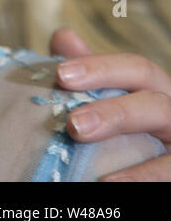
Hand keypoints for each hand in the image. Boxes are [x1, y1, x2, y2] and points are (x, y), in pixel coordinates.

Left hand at [51, 28, 170, 180]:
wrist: (143, 169)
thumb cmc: (120, 130)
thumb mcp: (106, 97)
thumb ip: (88, 73)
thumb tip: (64, 36)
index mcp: (154, 90)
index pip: (136, 69)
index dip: (101, 68)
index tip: (61, 74)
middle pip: (154, 103)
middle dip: (115, 111)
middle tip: (74, 124)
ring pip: (167, 136)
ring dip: (134, 153)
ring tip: (95, 160)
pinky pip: (168, 173)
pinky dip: (144, 178)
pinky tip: (109, 183)